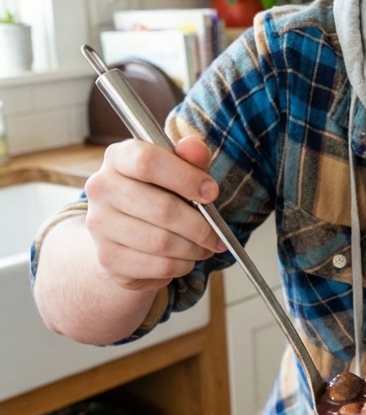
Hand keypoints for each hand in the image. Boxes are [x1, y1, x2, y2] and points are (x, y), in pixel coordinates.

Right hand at [84, 136, 225, 291]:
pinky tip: (185, 258)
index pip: (147, 161)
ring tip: (204, 246)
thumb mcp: (175, 172)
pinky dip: (181, 265)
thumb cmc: (155, 197)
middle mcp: (101, 188)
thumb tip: (196, 149)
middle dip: (199, 225)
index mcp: (117, 158)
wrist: (123, 238)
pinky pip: (157, 265)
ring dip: (193, 248)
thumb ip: (188, 158)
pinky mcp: (107, 257)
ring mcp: (99, 224)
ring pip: (162, 241)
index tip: (211, 193)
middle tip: (217, 233)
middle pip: (161, 208)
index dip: (186, 177)